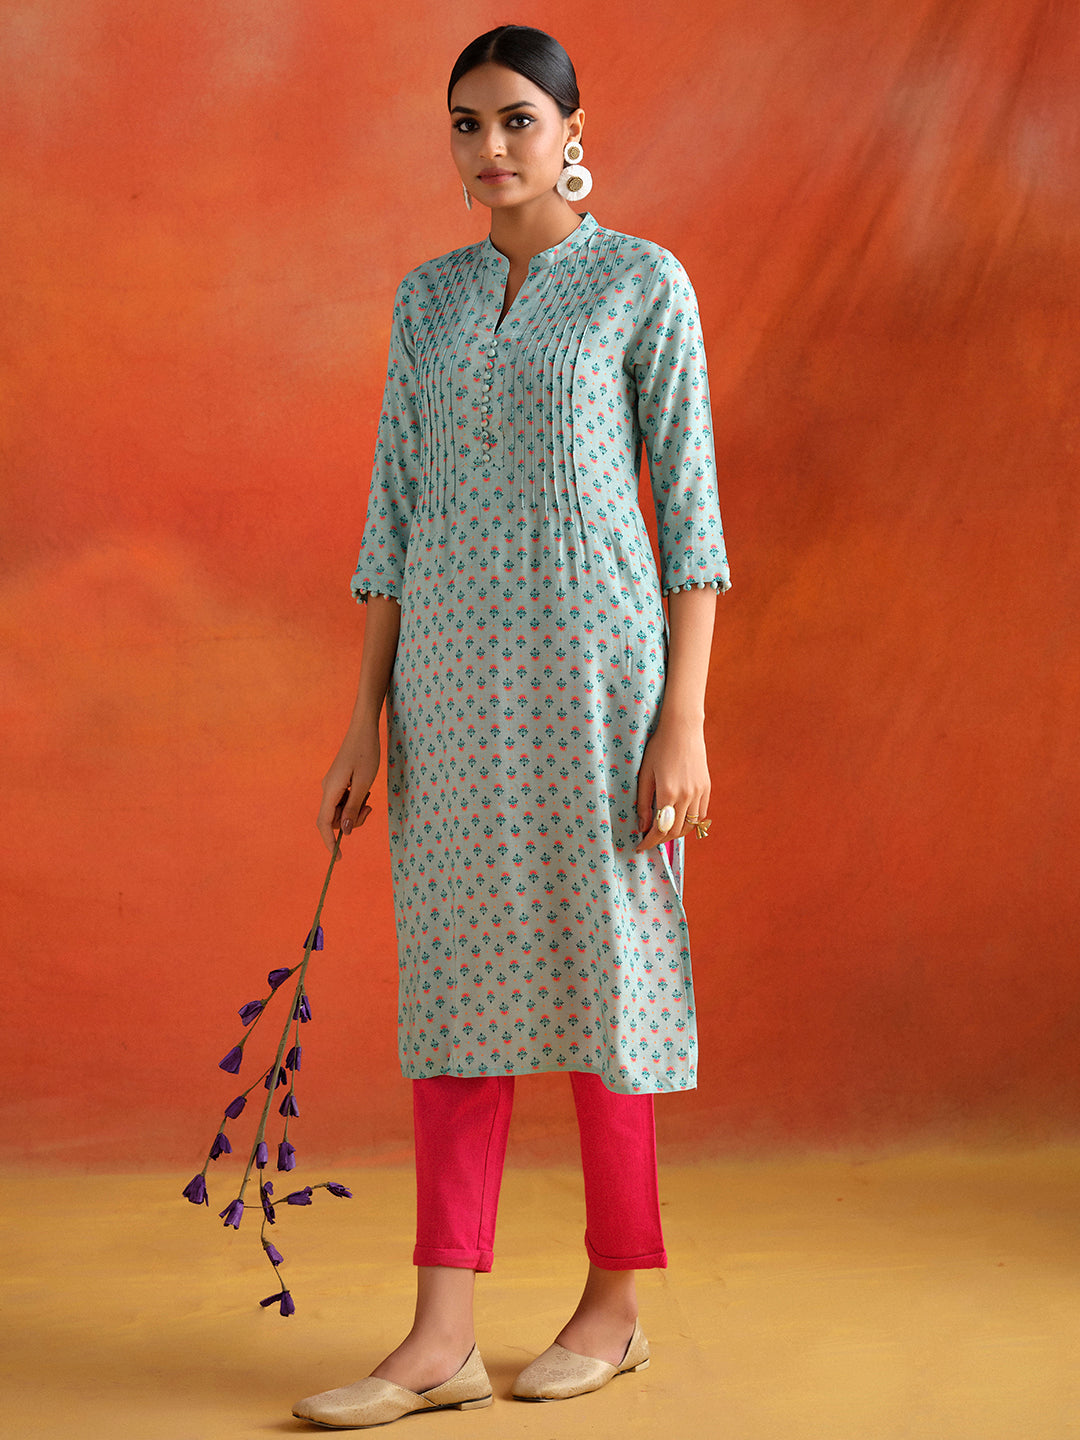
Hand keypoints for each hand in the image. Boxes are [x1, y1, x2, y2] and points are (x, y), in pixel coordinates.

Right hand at [317, 721, 378, 852]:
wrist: (363, 729)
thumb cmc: (366, 753)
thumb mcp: (364, 784)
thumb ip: (354, 808)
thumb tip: (346, 831)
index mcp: (330, 790)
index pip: (324, 823)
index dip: (330, 842)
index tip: (339, 858)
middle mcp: (327, 789)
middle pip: (333, 818)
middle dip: (351, 822)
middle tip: (369, 810)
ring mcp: (332, 785)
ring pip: (340, 810)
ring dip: (355, 811)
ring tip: (369, 798)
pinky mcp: (339, 781)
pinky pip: (344, 800)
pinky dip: (355, 802)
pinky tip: (365, 792)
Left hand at [633, 711, 710, 852]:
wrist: (683, 729)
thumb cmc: (659, 748)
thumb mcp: (645, 774)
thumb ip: (644, 803)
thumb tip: (642, 827)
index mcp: (668, 793)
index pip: (659, 829)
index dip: (649, 842)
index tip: (640, 847)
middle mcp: (687, 796)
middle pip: (675, 831)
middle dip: (660, 840)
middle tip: (648, 839)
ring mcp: (699, 792)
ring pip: (690, 826)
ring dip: (676, 833)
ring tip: (663, 830)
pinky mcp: (706, 787)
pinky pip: (700, 814)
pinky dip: (690, 823)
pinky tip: (679, 819)